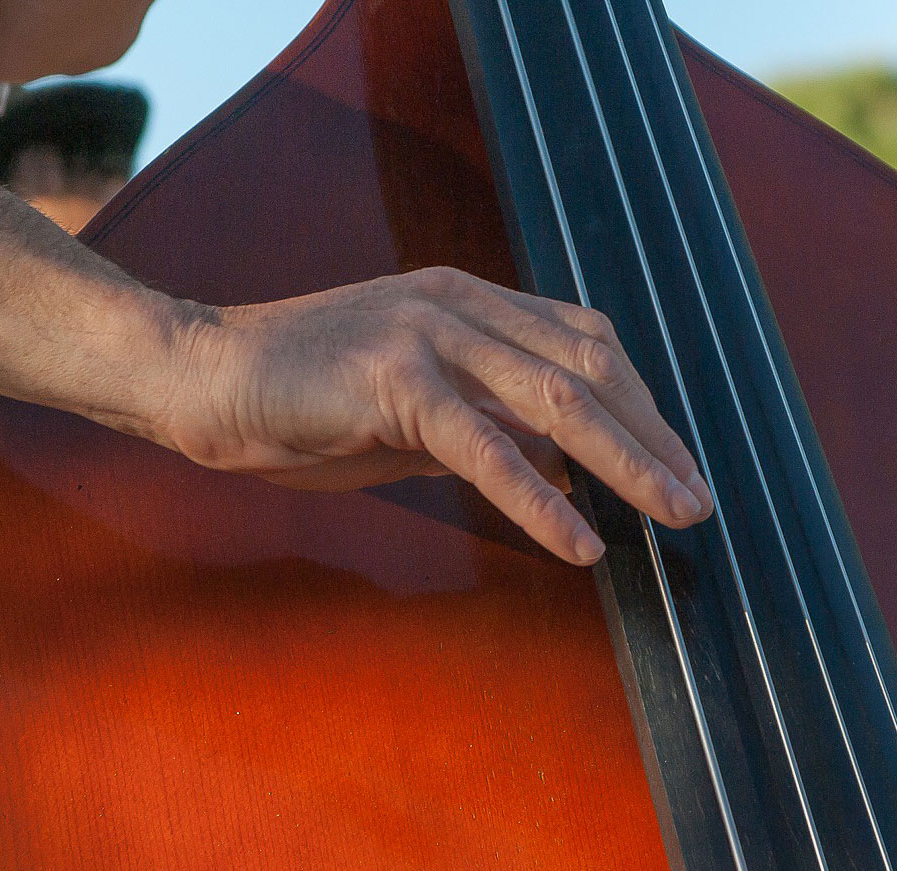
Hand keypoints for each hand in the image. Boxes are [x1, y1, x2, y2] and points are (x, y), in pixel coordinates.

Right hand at [158, 266, 713, 564]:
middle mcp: (461, 303)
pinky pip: (486, 448)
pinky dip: (541, 500)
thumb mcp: (411, 405)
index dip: (640, 403)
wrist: (199, 373)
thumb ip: (484, 419)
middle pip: (591, 366)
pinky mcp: (394, 381)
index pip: (584, 342)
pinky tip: (579, 544)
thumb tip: (561, 466)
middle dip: (654, 436)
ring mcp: (428, 335)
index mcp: (469, 300)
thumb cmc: (300, 398)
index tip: (675, 459)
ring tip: (672, 516)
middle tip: (697, 498)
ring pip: (558, 401)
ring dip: (627, 465)